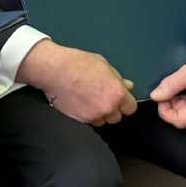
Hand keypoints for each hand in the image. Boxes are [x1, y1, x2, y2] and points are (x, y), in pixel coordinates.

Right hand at [19, 40, 138, 125]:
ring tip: (89, 101)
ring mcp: (94, 116)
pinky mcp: (80, 120)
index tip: (119, 100)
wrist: (54, 71)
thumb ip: (117, 78)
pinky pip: (90, 122)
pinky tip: (80, 104)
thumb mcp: (103, 65)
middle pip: (117, 117)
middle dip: (111, 109)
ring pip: (103, 122)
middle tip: (101, 98)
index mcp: (117, 93)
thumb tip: (127, 86)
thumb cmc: (77, 64)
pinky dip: (87, 116)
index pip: (131, 108)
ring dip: (99, 114)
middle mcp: (108, 107)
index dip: (125, 103)